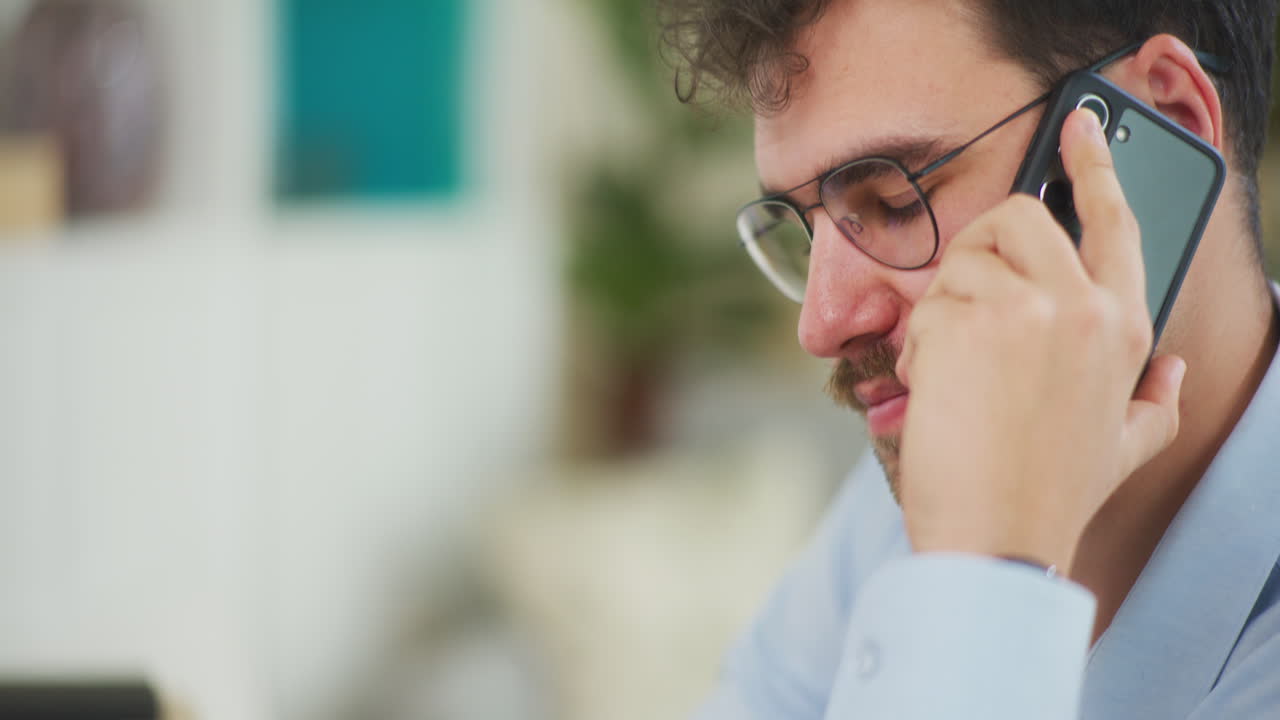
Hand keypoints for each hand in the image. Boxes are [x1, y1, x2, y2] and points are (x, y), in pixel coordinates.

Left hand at [895, 109, 1186, 570]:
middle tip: (967, 305)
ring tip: (951, 371)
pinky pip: (926, 301)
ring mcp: (1023, 309)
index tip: (1079, 127)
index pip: (1117, 220)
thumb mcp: (1126, 446)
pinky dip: (916, 343)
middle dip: (981, 251)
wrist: (996, 538)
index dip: (1096, 164)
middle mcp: (1082, 305)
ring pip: (962, 259)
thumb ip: (1155, 399)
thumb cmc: (1051, 494)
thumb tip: (1174, 367)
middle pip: (1019, 215)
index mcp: (1125, 327)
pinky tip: (931, 387)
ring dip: (943, 310)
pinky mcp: (964, 322)